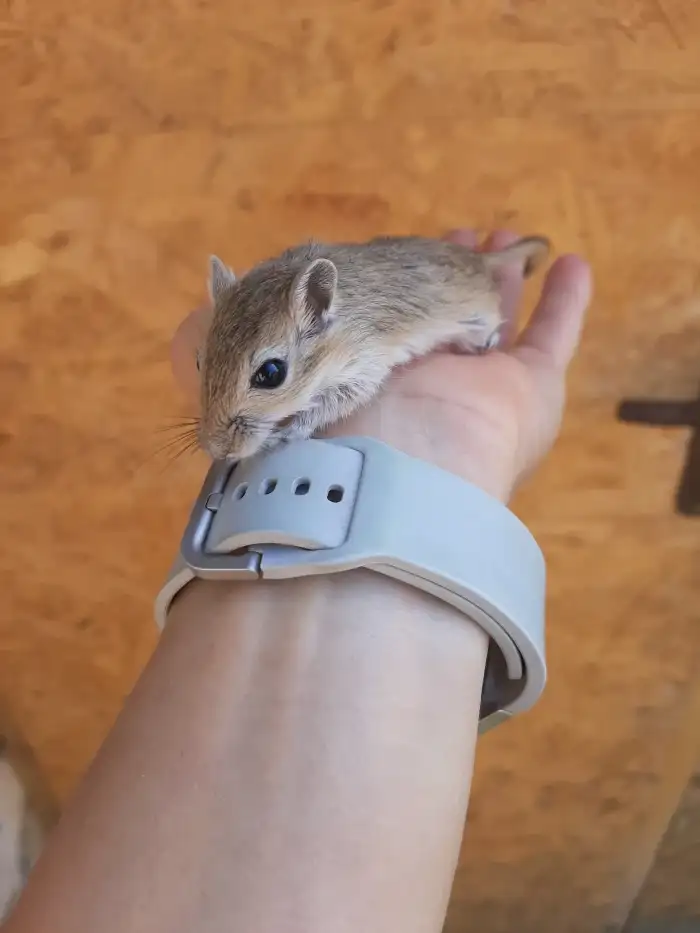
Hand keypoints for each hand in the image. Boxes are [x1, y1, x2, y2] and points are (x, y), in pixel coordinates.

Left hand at [170, 229, 591, 501]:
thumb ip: (204, 339)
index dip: (378, 287)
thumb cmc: (311, 430)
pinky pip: (553, 335)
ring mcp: (473, 388)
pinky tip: (571, 266)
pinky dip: (566, 301)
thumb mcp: (235, 373)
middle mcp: (413, 381)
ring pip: (490, 318)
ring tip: (506, 239)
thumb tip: (206, 283)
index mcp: (353, 377)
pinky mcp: (523, 390)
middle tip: (460, 235)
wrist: (380, 479)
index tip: (388, 250)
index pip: (366, 323)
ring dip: (500, 277)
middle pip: (435, 317)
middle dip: (445, 271)